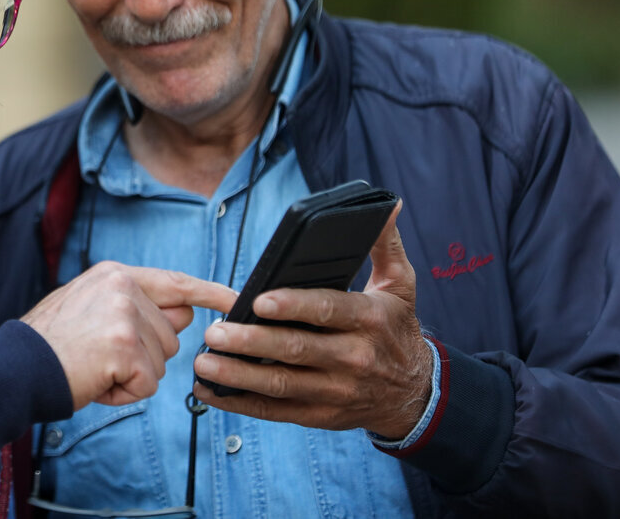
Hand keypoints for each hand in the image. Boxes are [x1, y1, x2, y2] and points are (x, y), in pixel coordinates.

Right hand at [23, 261, 235, 409]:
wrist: (17, 367)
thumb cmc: (50, 344)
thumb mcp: (90, 308)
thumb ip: (136, 309)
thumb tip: (183, 316)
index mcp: (115, 274)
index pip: (175, 282)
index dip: (208, 294)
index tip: (235, 300)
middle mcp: (123, 287)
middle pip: (171, 336)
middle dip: (143, 357)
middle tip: (99, 356)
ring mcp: (125, 315)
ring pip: (161, 363)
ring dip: (132, 376)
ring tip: (94, 367)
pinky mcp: (125, 347)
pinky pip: (147, 384)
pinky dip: (123, 393)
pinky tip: (96, 380)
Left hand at [192, 201, 433, 437]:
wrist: (414, 393)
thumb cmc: (396, 329)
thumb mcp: (400, 286)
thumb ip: (385, 245)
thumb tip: (387, 205)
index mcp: (368, 320)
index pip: (327, 310)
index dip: (293, 306)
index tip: (258, 300)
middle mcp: (353, 357)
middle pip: (296, 350)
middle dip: (252, 341)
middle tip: (214, 332)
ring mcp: (336, 390)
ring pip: (281, 384)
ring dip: (239, 375)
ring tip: (204, 363)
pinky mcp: (321, 414)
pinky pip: (276, 410)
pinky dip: (241, 403)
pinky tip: (211, 392)